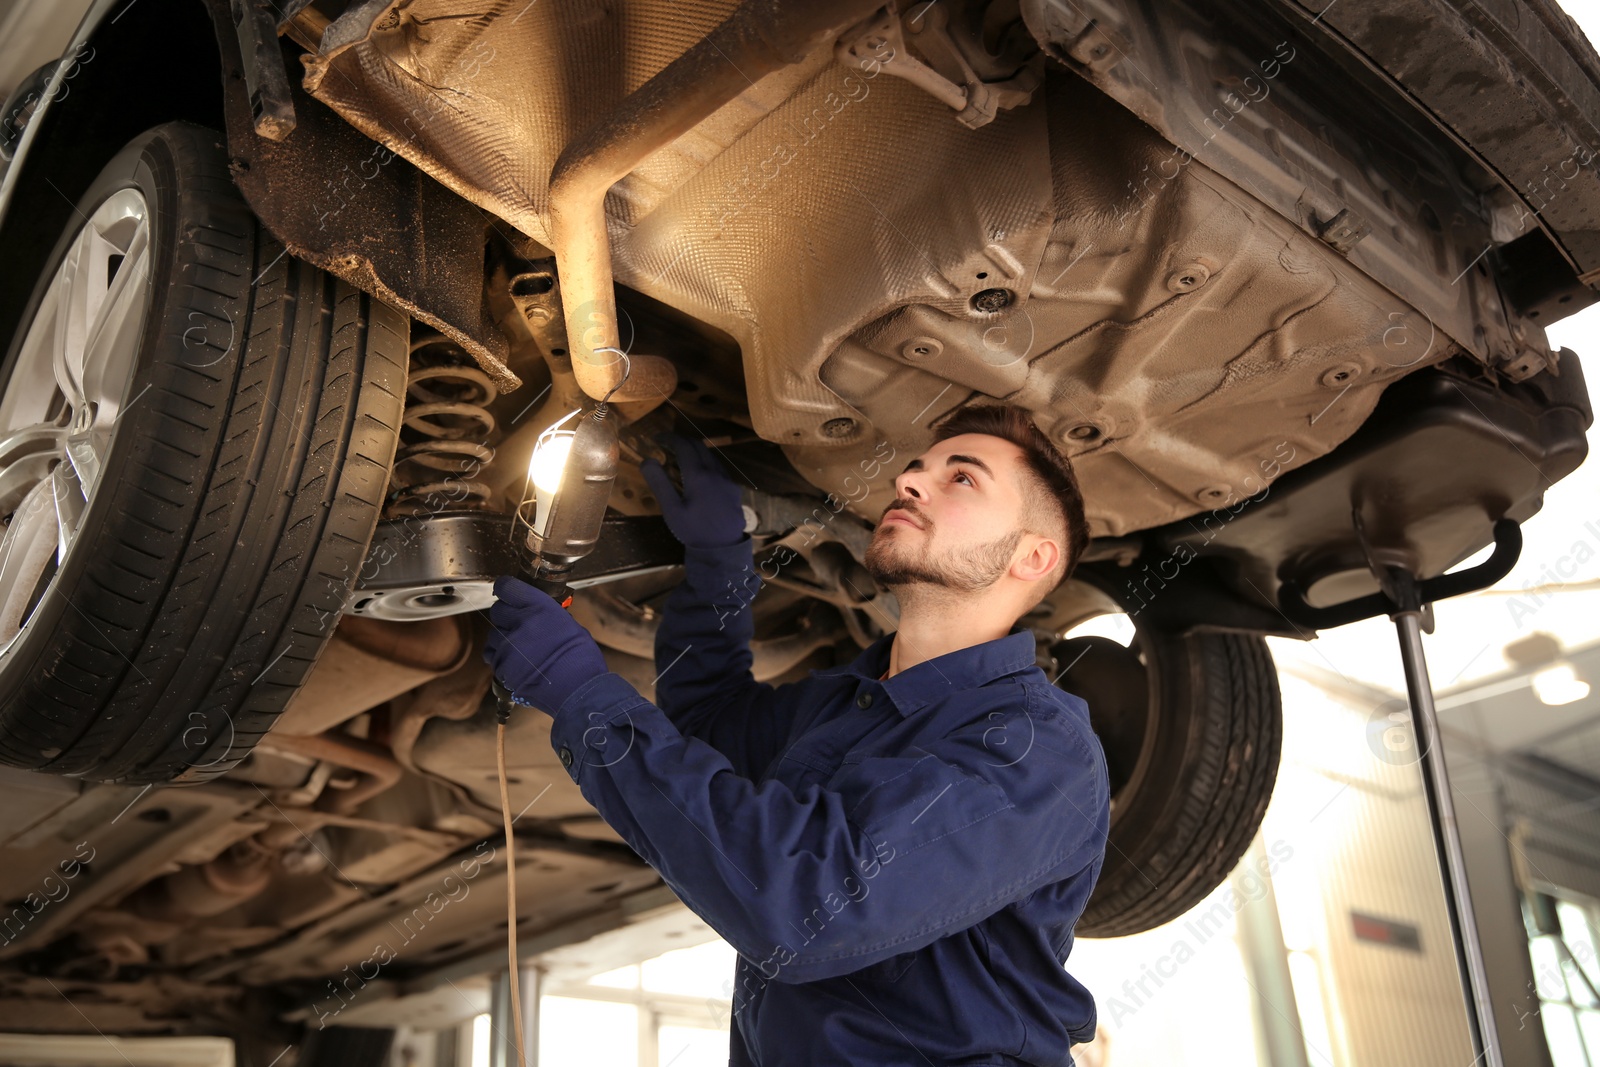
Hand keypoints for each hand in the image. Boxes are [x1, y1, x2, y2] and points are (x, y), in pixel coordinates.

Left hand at [483, 575, 607, 713]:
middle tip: (519, 625)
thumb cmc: (580, 658)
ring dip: (503, 639)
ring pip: (493, 635)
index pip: (507, 588)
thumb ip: (546, 615)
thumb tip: (535, 613)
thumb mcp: (569, 624)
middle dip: (506, 616)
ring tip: (522, 650)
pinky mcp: (502, 667)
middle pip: (497, 610)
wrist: (578, 690)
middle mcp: (520, 623)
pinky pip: (494, 657)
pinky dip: (503, 660)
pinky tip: (520, 664)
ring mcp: (508, 647)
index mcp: (539, 608)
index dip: (506, 589)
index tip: (507, 592)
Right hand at [639, 431, 748, 549]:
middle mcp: (714, 471)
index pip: (683, 446)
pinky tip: (699, 472)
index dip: (669, 438)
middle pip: (698, 445)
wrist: (723, 548)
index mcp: (698, 475)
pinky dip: (705, 461)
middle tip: (667, 444)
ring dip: (695, 450)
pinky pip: (718, 466)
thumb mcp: (671, 509)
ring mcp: (726, 479)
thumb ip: (659, 483)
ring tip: (681, 456)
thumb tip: (647, 460)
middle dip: (682, 440)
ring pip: (710, 455)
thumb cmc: (693, 530)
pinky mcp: (733, 488)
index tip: (656, 438)